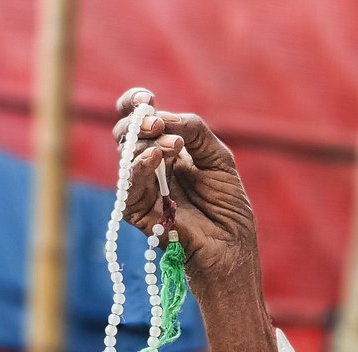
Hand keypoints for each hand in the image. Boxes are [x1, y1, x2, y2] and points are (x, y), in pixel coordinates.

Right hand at [111, 87, 257, 294]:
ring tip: (175, 147)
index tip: (146, 97)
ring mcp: (141, 189)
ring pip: (125, 154)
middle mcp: (149, 167)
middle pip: (126, 133)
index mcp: (166, 151)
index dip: (135, 103)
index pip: (139, 120)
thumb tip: (163, 115)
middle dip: (139, 121)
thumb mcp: (218, 159)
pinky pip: (129, 184)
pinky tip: (157, 157)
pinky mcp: (137, 212)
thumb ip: (195, 132)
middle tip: (158, 123)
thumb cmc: (228, 208)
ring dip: (147, 143)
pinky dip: (140, 166)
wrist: (232, 248)